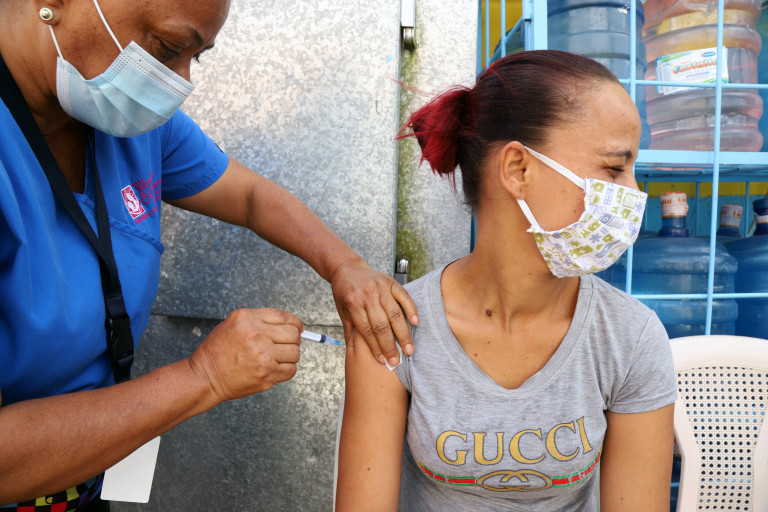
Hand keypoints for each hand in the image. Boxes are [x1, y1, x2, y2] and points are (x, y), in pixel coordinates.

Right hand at [188, 308, 302, 402]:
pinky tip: (274, 368)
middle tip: (286, 344)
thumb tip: (290, 323)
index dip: (295, 323)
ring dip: (289, 356)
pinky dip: (286, 370)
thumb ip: (259, 319)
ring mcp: (262, 356)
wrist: (206, 376)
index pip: (285, 317)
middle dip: (293, 339)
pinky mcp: (266, 374)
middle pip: (293, 334)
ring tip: (276, 358)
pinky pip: (291, 370)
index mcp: (248, 319)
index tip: (298, 328)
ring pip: (295, 353)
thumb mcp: (233, 323)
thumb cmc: (218, 350)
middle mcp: (256, 335)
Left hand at [330, 258, 417, 366]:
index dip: (375, 347)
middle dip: (390, 345)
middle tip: (397, 360)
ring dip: (403, 333)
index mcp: (353, 303)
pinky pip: (404, 297)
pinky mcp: (391, 281)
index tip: (382, 360)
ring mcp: (380, 287)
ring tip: (409, 348)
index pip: (367, 330)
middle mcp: (367, 295)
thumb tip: (356, 355)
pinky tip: (415, 322)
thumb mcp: (343, 312)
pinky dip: (411, 310)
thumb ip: (351, 331)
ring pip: (394, 314)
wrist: (347, 268)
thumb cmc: (345, 293)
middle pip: (381, 325)